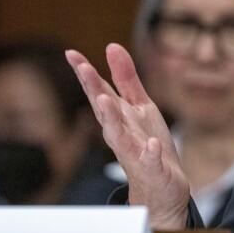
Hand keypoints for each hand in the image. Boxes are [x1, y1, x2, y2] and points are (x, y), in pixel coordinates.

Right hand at [66, 44, 189, 229]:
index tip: (71, 53)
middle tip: (83, 68)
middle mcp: (121, 134)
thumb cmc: (147, 143)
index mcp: (118, 117)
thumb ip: (126, 78)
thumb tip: (112, 46)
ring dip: (111, 119)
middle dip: (93, 90)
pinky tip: (152, 145)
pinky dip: (150, 154)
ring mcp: (135, 153)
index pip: (99, 92)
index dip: (86, 73)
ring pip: (119, 137)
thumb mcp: (139, 106)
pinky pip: (151, 162)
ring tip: (104, 100)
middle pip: (104, 110)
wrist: (162, 187)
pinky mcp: (153, 170)